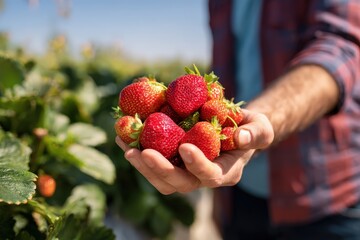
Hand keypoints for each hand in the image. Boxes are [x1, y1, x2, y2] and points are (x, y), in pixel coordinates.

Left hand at [116, 109, 273, 194]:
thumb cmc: (250, 129)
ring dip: (142, 165)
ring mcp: (187, 171)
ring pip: (162, 179)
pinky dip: (139, 153)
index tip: (185, 147)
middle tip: (141, 152)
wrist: (236, 129)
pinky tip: (125, 138)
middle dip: (159, 169)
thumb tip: (240, 138)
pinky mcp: (175, 162)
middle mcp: (203, 177)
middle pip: (179, 183)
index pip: (210, 175)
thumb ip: (255, 134)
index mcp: (226, 171)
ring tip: (126, 146)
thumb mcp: (261, 128)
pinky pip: (154, 163)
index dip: (198, 164)